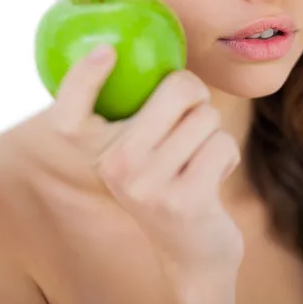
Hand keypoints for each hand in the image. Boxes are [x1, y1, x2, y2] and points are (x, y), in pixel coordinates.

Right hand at [49, 44, 243, 303]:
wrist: (191, 253)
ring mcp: (149, 186)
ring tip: (197, 159)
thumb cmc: (171, 181)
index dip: (84, 76)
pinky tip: (211, 179)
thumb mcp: (143, 153)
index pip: (76, 110)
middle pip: (179, 88)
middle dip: (197, 96)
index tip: (105, 51)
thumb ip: (144, 113)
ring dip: (212, 135)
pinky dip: (227, 157)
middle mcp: (117, 167)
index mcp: (101, 152)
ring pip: (207, 118)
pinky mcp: (185, 201)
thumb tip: (165, 56)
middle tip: (193, 113)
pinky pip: (223, 145)